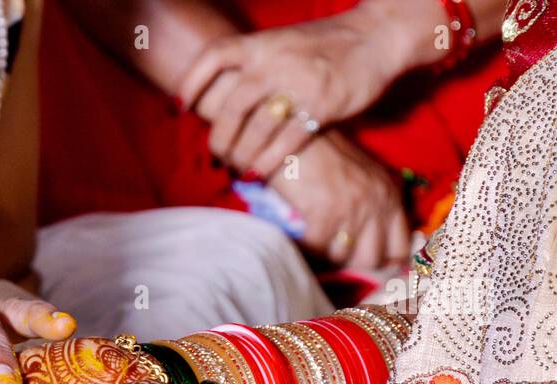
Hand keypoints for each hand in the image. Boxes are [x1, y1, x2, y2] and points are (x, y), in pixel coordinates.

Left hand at [182, 2, 433, 177]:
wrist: (377, 35)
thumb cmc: (327, 44)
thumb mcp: (284, 42)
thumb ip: (256, 63)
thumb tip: (223, 95)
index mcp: (262, 43)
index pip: (214, 56)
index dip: (191, 82)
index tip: (180, 108)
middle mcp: (275, 62)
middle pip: (231, 105)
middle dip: (219, 137)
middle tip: (216, 155)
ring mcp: (298, 84)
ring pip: (255, 128)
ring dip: (241, 155)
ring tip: (237, 169)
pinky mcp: (322, 105)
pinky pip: (285, 141)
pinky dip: (267, 162)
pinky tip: (258, 173)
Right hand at [269, 132, 410, 268]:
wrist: (295, 129)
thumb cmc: (322, 153)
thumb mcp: (360, 177)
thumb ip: (372, 206)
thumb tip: (364, 247)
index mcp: (391, 194)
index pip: (400, 248)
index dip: (382, 262)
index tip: (360, 262)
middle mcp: (378, 202)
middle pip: (372, 259)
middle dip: (349, 263)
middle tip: (331, 254)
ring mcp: (353, 208)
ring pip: (343, 259)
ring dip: (324, 256)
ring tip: (312, 243)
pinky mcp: (326, 213)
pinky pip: (317, 251)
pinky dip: (304, 249)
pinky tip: (296, 239)